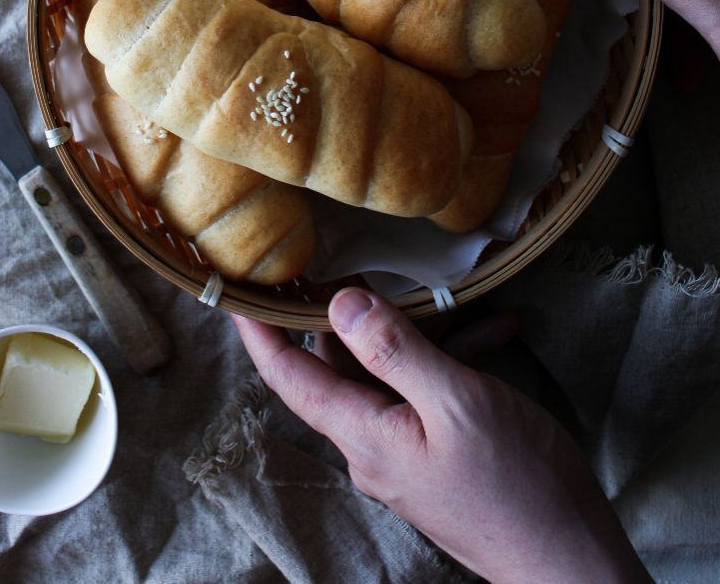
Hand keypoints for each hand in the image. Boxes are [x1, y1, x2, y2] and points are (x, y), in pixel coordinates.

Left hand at [234, 290, 650, 583]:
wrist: (572, 559)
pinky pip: (428, 395)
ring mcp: (406, 453)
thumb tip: (339, 303)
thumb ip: (395, 350)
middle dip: (365, 313)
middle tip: (377, 259)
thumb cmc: (519, 485)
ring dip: (427, 334)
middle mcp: (373, 446)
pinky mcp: (438, 456)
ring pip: (393, 374)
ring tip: (470, 301)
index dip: (260, 333)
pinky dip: (455, 361)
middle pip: (344, 366)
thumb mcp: (456, 402)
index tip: (239, 290)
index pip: (291, 378)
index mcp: (364, 436)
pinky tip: (498, 334)